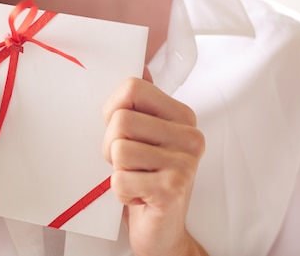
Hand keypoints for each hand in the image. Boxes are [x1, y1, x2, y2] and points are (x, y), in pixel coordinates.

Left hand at [102, 73, 206, 255]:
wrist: (163, 232)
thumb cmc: (148, 179)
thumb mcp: (144, 137)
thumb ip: (141, 104)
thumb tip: (141, 66)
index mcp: (182, 117)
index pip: (132, 88)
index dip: (112, 109)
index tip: (121, 131)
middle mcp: (190, 136)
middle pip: (120, 121)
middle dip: (110, 146)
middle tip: (128, 164)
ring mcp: (184, 163)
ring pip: (118, 149)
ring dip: (116, 171)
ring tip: (135, 179)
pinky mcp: (172, 189)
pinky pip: (120, 179)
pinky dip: (120, 192)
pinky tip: (138, 197)